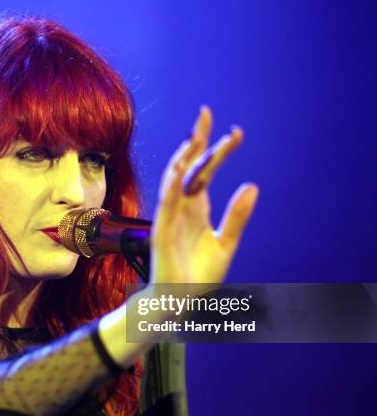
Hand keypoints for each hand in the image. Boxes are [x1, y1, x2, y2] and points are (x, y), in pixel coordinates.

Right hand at [150, 106, 258, 284]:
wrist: (180, 302)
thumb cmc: (199, 275)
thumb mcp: (226, 243)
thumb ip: (237, 216)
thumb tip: (252, 185)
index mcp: (197, 208)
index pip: (206, 171)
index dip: (218, 151)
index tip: (237, 133)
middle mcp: (182, 207)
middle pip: (189, 167)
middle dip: (197, 141)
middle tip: (206, 113)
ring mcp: (170, 217)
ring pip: (174, 180)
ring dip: (184, 158)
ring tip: (195, 136)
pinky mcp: (162, 232)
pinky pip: (166, 205)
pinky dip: (171, 186)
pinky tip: (180, 168)